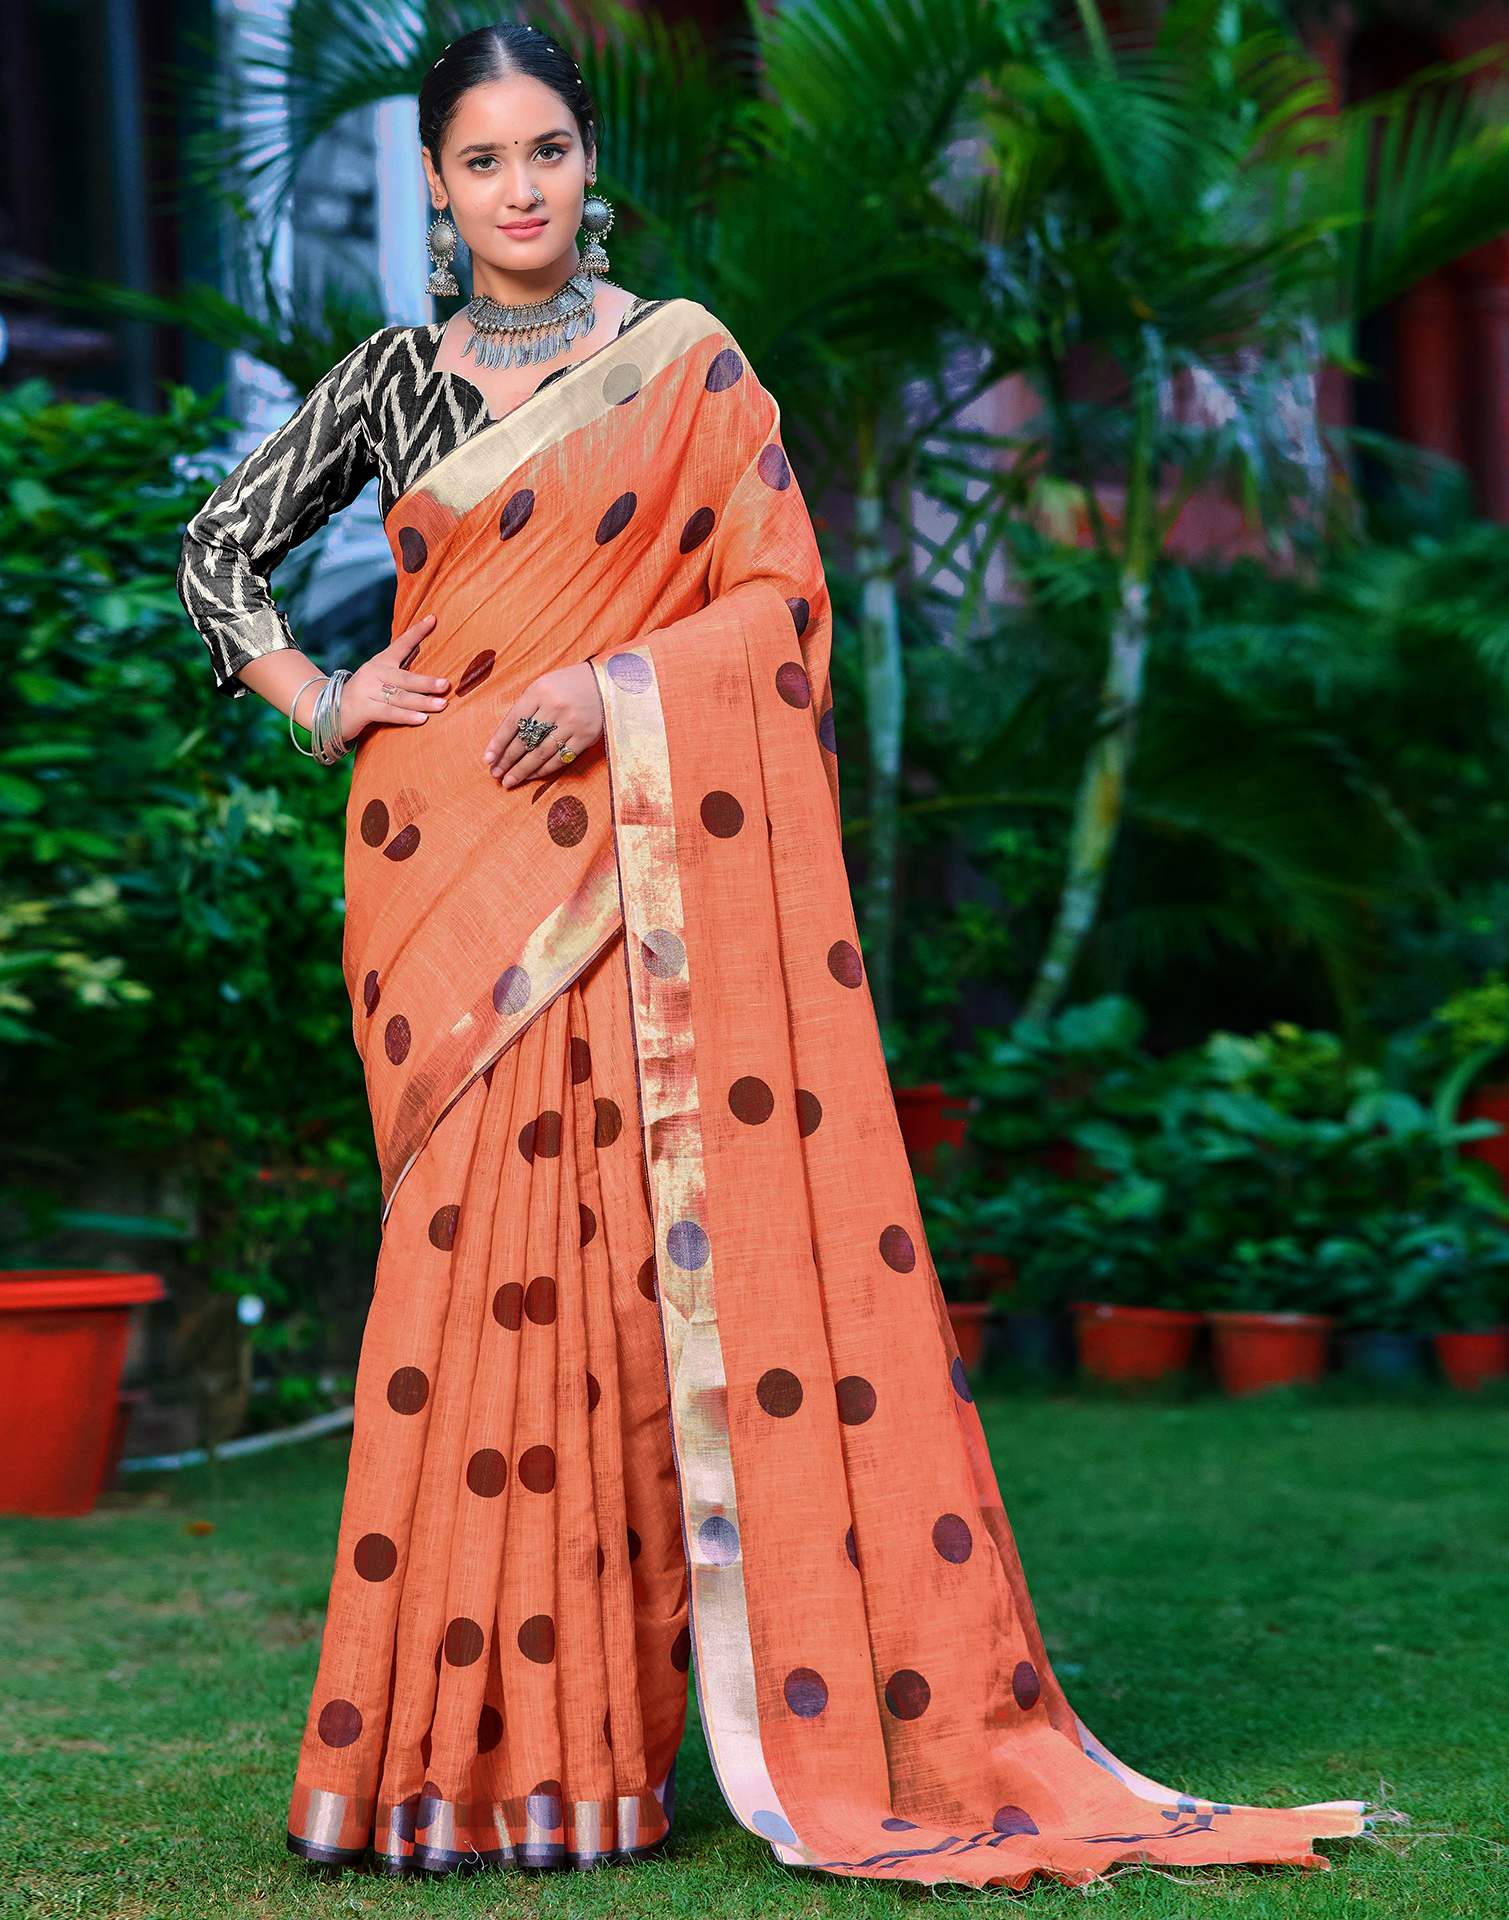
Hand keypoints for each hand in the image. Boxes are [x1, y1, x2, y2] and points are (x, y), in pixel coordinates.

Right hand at [328, 614, 449, 740]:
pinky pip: (388, 713)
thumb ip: (402, 676)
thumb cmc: (364, 696)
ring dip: (422, 701)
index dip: (417, 632)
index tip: (433, 619)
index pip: (401, 644)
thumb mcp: (380, 680)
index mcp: (380, 662)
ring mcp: (366, 690)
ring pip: (399, 697)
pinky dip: (405, 716)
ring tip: (442, 704)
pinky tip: (421, 719)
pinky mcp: (362, 709)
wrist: (328, 711)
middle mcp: (373, 673)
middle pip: (404, 678)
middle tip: (446, 685)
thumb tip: (432, 677)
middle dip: (426, 682)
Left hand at [483, 663, 604, 784]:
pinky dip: (544, 769)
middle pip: (525, 740)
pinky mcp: (586, 736)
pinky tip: (532, 776)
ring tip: (509, 780)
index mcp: (540, 691)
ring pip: (541, 753)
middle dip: (507, 760)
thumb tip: (504, 739)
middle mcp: (555, 707)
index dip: (498, 743)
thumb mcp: (544, 686)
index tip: (488, 759)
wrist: (607, 682)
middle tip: (495, 774)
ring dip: (523, 770)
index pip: (513, 722)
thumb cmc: (569, 685)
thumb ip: (526, 707)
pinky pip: (561, 758)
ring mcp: (572, 723)